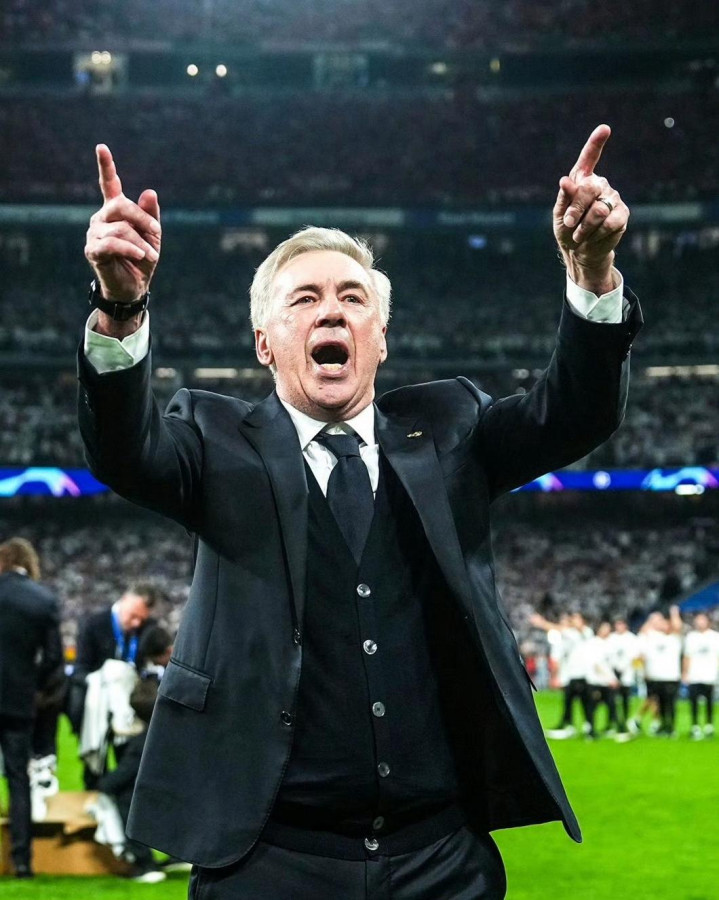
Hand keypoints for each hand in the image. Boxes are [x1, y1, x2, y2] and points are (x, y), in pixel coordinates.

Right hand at [84, 144, 160, 302]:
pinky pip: (112, 243)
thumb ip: (150, 215)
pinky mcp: (93, 250)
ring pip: (121, 228)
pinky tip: (141, 255)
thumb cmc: (143, 259)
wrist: (134, 287)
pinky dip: (130, 248)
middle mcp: (101, 218)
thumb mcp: (153, 236)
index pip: (109, 185)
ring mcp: (94, 233)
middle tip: (157, 233)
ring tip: (150, 255)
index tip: (101, 147)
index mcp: (115, 211)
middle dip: (142, 218)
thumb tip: (150, 192)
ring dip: (141, 242)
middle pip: (121, 206)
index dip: (106, 166)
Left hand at [553, 124, 628, 294]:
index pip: (589, 158)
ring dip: (584, 227)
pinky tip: (594, 236)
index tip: (604, 129)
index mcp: (582, 180)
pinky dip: (597, 234)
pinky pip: (609, 222)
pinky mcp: (622, 214)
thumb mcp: (559, 214)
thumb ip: (564, 198)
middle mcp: (599, 185)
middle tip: (569, 223)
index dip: (596, 143)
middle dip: (575, 210)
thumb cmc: (567, 229)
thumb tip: (565, 181)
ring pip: (598, 210)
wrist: (580, 251)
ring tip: (580, 234)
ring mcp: (613, 198)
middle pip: (589, 189)